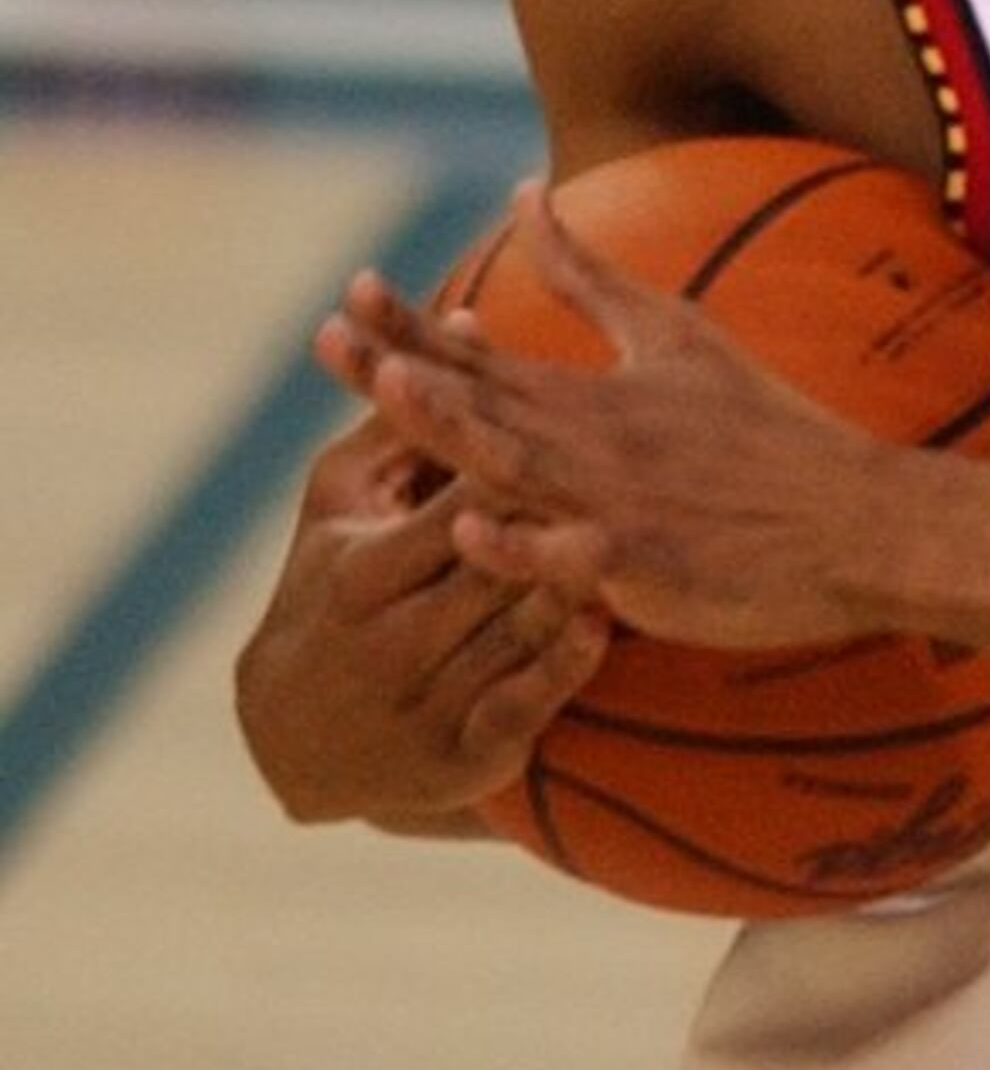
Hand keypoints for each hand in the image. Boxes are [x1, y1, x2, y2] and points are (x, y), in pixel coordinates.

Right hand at [233, 415, 612, 824]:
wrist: (295, 739)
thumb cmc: (331, 586)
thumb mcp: (341, 504)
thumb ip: (407, 419)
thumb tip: (468, 316)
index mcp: (361, 566)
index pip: (444, 502)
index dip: (499, 459)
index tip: (557, 410)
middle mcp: (391, 634)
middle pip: (482, 565)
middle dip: (536, 521)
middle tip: (609, 472)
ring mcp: (428, 698)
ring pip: (508, 631)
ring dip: (560, 589)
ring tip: (613, 543)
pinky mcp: (466, 753)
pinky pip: (521, 705)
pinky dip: (558, 669)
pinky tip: (597, 629)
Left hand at [328, 190, 899, 652]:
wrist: (861, 518)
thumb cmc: (770, 430)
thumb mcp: (677, 334)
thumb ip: (590, 272)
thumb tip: (525, 195)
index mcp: (590, 395)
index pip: (480, 357)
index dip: (411, 326)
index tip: (350, 291)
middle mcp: (593, 442)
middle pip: (480, 406)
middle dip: (401, 371)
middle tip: (329, 336)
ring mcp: (616, 505)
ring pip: (518, 467)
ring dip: (454, 430)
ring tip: (395, 394)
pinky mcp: (647, 567)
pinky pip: (570, 560)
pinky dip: (521, 544)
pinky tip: (471, 529)